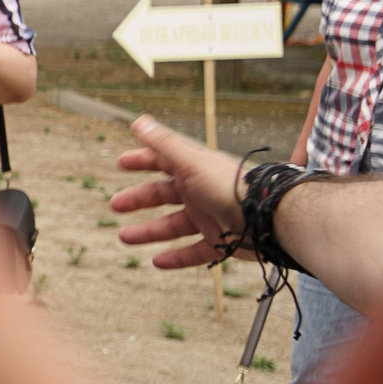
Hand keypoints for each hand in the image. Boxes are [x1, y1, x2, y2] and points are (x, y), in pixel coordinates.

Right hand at [109, 114, 248, 269]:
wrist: (266, 218)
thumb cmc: (230, 187)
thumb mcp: (191, 162)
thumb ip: (164, 144)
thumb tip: (139, 121)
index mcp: (194, 171)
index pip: (163, 161)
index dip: (142, 160)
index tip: (121, 163)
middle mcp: (200, 193)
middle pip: (163, 195)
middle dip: (139, 199)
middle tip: (115, 205)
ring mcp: (209, 218)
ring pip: (173, 225)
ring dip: (148, 231)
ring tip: (124, 237)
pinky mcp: (220, 242)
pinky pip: (194, 251)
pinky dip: (176, 258)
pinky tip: (157, 262)